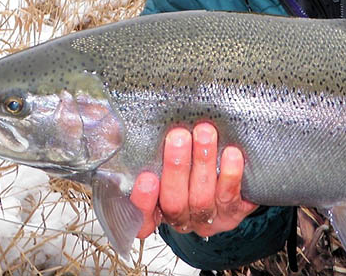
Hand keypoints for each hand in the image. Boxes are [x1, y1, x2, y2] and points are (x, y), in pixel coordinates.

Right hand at [130, 123, 258, 238]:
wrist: (233, 179)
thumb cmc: (190, 163)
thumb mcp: (163, 158)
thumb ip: (144, 149)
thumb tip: (112, 126)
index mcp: (158, 210)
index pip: (141, 219)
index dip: (143, 202)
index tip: (145, 177)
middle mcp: (182, 218)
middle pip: (174, 203)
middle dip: (176, 168)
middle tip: (178, 137)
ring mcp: (208, 218)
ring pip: (202, 198)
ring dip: (202, 163)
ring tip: (205, 133)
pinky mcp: (233, 211)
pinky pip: (230, 197)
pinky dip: (230, 174)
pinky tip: (231, 153)